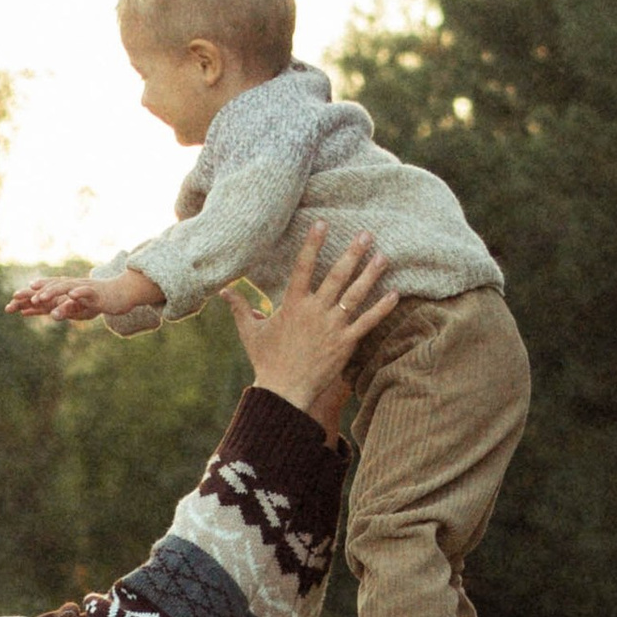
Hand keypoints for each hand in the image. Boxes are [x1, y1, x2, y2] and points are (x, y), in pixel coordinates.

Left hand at [8, 270, 161, 323]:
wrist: (122, 293)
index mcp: (66, 290)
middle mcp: (72, 286)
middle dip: (33, 293)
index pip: (44, 292)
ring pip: (65, 288)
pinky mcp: (96, 293)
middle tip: (18, 298)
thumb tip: (49, 314)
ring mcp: (83, 288)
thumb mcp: (79, 307)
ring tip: (39, 297)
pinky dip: (78, 293)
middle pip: (50, 287)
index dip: (28, 296)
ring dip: (51, 291)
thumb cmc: (99, 301)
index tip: (12, 301)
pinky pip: (86, 292)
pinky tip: (70, 295)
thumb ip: (64, 309)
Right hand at [228, 228, 394, 434]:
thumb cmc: (266, 361)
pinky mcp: (345, 343)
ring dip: (370, 274)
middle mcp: (315, 311)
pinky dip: (381, 308)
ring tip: (384, 255)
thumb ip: (239, 307)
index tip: (322, 223)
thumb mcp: (250, 332)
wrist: (283, 392)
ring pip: (355, 295)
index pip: (303, 267)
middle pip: (337, 276)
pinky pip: (367, 322)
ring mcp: (332, 327)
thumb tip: (222, 290)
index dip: (312, 244)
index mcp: (293, 304)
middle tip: (366, 233)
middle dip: (352, 253)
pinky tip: (395, 294)